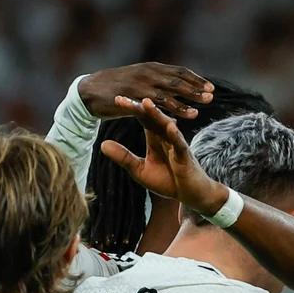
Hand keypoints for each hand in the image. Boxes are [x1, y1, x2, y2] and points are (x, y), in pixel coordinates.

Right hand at [80, 63, 213, 119]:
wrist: (89, 91)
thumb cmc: (113, 88)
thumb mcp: (136, 81)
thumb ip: (153, 84)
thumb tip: (169, 91)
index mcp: (150, 68)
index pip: (178, 71)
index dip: (195, 79)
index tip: (210, 86)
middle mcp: (148, 73)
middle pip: (177, 80)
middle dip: (195, 87)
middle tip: (211, 95)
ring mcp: (140, 84)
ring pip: (169, 91)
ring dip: (187, 99)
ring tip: (201, 108)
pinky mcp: (133, 96)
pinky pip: (157, 103)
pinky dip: (172, 109)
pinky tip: (183, 117)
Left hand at [99, 96, 225, 210]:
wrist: (190, 195)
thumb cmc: (167, 180)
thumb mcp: (139, 170)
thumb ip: (124, 157)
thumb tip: (102, 144)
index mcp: (155, 137)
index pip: (142, 118)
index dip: (130, 109)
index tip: (115, 99)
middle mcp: (166, 136)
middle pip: (151, 118)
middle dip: (138, 107)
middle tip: (122, 97)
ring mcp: (177, 145)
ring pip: (166, 126)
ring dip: (157, 114)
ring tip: (146, 103)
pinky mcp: (186, 156)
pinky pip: (180, 144)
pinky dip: (176, 135)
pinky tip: (170, 126)